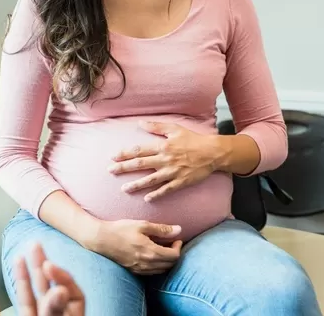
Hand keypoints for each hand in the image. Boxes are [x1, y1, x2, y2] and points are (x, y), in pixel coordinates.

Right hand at [0, 243, 83, 315]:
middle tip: (35, 244)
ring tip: (17, 258)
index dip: (63, 277)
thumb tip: (61, 290)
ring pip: (27, 302)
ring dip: (21, 279)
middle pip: (49, 292)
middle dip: (41, 266)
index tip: (49, 264)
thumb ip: (55, 309)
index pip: (74, 297)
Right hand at [83, 219, 182, 274]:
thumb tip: (178, 230)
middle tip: (171, 243)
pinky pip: (152, 272)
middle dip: (174, 254)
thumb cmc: (120, 229)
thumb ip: (161, 229)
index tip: (176, 239)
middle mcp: (147, 264)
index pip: (174, 256)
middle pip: (170, 264)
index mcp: (151, 252)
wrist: (101, 239)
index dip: (179, 247)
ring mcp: (140, 269)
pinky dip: (158, 266)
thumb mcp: (141, 225)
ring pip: (162, 270)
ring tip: (162, 248)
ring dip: (166, 261)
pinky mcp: (134, 271)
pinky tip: (152, 255)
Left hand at [109, 121, 225, 201]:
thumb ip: (156, 126)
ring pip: (151, 180)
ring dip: (137, 185)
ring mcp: (172, 172)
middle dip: (124, 168)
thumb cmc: (193, 139)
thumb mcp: (174, 129)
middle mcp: (165, 159)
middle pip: (140, 164)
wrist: (213, 152)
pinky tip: (147, 199)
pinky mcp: (181, 182)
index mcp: (162, 146)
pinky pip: (166, 190)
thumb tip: (140, 123)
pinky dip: (157, 194)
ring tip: (124, 189)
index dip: (125, 154)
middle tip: (110, 171)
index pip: (139, 150)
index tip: (113, 157)